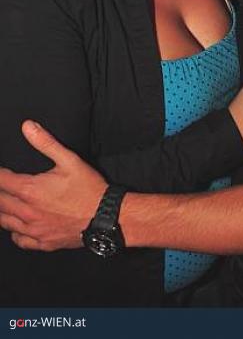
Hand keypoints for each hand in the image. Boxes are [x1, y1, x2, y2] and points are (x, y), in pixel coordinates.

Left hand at [0, 120, 106, 250]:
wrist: (105, 217)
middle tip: (0, 183)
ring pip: (4, 222)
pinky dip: (13, 231)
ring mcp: (34, 230)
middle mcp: (27, 212)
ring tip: (3, 201)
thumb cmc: (88, 189)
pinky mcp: (42, 242)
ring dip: (1, 210)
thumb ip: (46, 142)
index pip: (1, 180)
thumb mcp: (69, 160)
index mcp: (30, 191)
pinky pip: (18, 240)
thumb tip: (27, 127)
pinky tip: (17, 225)